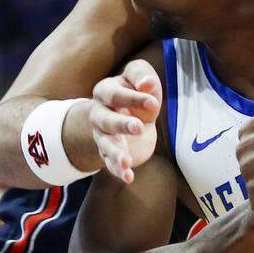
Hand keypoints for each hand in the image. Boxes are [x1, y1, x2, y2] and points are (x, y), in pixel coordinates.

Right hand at [89, 59, 161, 182]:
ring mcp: (103, 136)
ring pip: (105, 145)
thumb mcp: (140, 76)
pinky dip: (119, 171)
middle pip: (106, 120)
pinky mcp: (111, 153)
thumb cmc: (137, 91)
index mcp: (105, 92)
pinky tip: (129, 177)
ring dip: (115, 153)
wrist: (133, 115)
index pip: (115, 95)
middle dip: (121, 124)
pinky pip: (111, 164)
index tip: (154, 102)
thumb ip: (141, 74)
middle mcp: (99, 115)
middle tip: (139, 127)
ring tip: (126, 161)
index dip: (133, 98)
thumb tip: (147, 83)